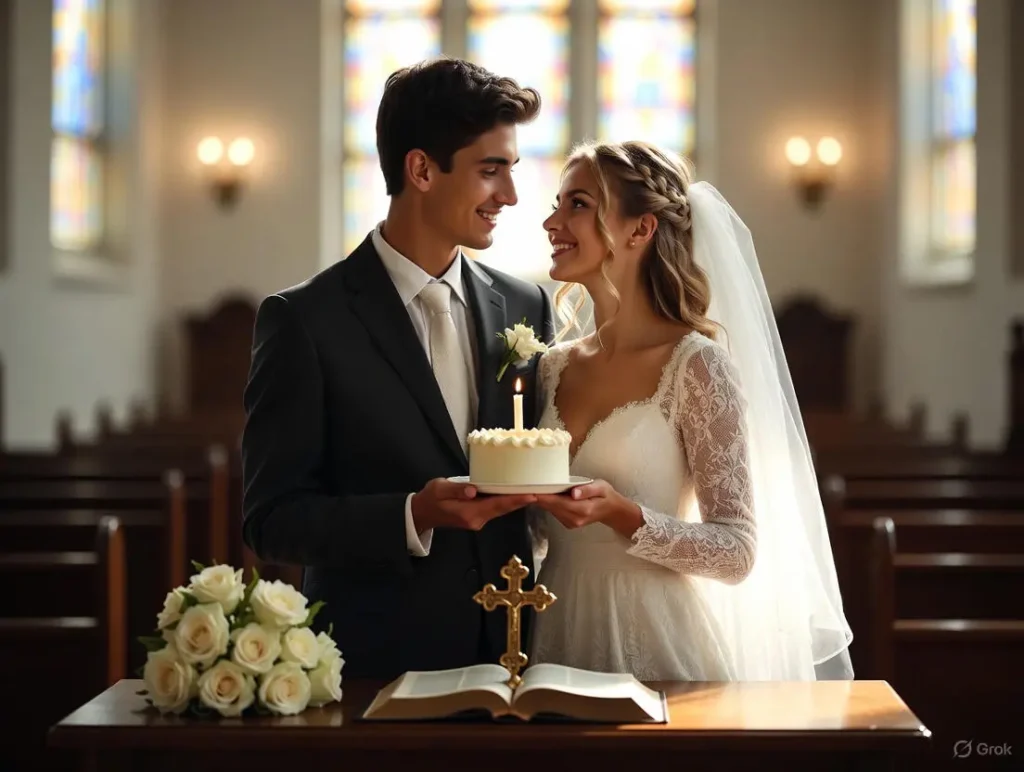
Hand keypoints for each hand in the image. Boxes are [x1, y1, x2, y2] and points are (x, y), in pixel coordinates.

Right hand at [411, 478, 536, 532]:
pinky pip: (495, 509)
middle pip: (503, 509)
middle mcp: (477, 520)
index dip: (515, 500)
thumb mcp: (439, 489)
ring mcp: (477, 520)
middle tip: (539, 491)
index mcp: (468, 513)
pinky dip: (506, 502)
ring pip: (501, 510)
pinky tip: (513, 493)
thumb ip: (456, 489)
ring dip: (515, 501)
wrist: (422, 513)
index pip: (497, 505)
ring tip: (531, 490)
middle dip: (521, 500)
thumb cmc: (430, 499)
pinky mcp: (477, 517)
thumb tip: (473, 489)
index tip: (531, 496)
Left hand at [534, 479, 643, 537]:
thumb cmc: (605, 495)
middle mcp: (575, 519)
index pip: (559, 502)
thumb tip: (573, 492)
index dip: (544, 496)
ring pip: (551, 510)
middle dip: (538, 497)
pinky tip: (543, 494)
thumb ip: (587, 489)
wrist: (611, 510)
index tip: (531, 490)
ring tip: (530, 487)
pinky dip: (548, 503)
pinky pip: (554, 512)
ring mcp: (571, 523)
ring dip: (541, 500)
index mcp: (583, 509)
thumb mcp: (601, 487)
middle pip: (551, 507)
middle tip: (524, 485)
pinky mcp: (568, 523)